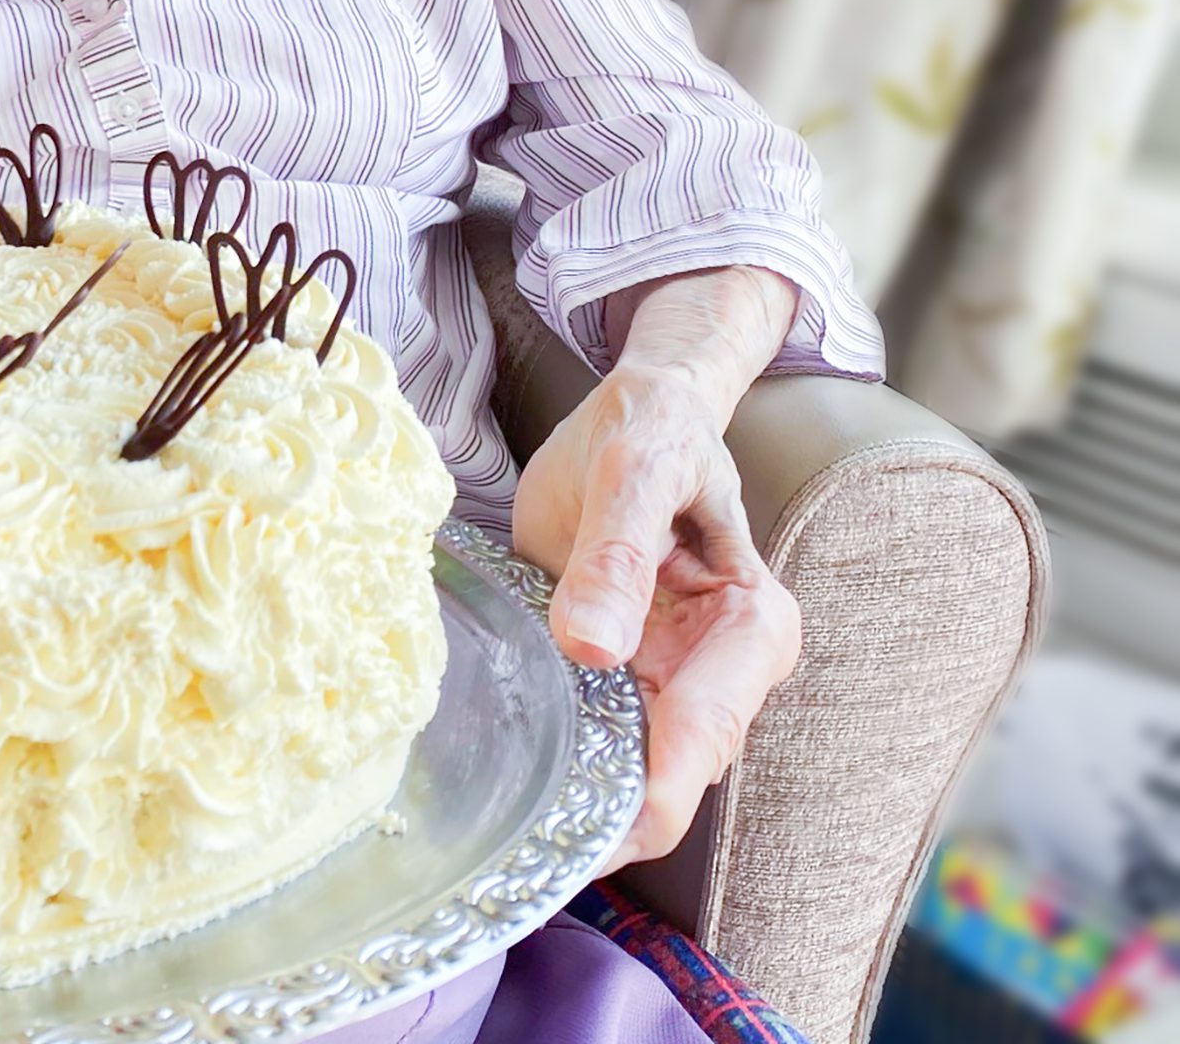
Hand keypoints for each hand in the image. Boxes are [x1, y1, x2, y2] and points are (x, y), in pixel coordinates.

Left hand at [511, 368, 800, 874]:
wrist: (638, 413)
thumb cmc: (652, 432)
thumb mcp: (634, 472)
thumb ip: (617, 556)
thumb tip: (594, 649)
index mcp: (751, 631)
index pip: (700, 746)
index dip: (641, 804)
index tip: (577, 837)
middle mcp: (722, 675)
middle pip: (662, 780)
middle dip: (597, 814)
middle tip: (513, 834)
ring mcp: (672, 683)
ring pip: (622, 770)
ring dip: (568, 790)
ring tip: (499, 809)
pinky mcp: (622, 676)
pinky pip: (588, 734)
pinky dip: (552, 753)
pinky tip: (504, 762)